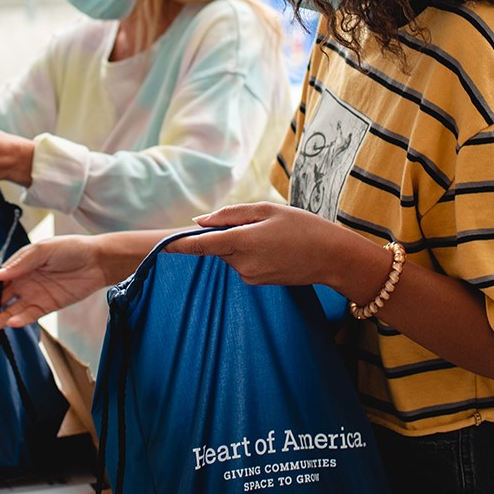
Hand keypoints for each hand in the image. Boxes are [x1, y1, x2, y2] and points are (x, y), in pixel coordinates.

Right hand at [0, 235, 113, 332]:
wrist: (97, 260)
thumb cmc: (69, 248)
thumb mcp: (43, 250)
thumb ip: (21, 263)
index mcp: (17, 266)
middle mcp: (21, 282)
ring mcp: (33, 295)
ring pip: (9, 311)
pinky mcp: (46, 306)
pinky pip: (29, 315)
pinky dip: (19, 320)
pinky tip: (10, 323)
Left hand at [171, 203, 387, 298]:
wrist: (332, 257)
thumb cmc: (303, 227)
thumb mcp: (267, 210)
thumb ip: (230, 214)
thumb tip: (200, 222)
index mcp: (242, 242)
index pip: (201, 245)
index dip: (180, 244)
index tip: (161, 244)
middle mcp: (242, 264)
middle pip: (219, 246)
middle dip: (228, 233)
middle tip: (261, 224)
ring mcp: (249, 277)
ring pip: (232, 254)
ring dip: (243, 243)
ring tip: (275, 237)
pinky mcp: (257, 283)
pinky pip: (244, 264)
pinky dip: (252, 254)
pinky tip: (277, 249)